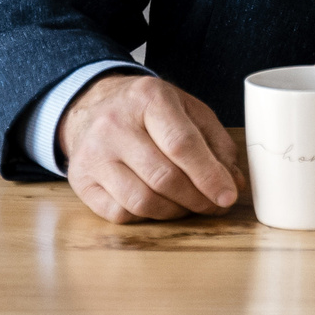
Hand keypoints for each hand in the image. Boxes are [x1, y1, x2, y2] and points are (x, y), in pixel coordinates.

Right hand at [55, 71, 245, 221]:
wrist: (92, 105)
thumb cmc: (146, 109)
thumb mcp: (186, 108)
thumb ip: (215, 142)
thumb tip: (234, 182)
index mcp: (147, 98)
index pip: (181, 144)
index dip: (209, 176)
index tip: (228, 196)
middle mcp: (115, 124)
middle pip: (164, 177)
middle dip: (197, 198)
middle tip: (213, 204)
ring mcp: (93, 154)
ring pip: (142, 201)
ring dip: (174, 211)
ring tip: (188, 204)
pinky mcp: (81, 180)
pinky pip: (120, 213)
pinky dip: (146, 217)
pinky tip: (158, 204)